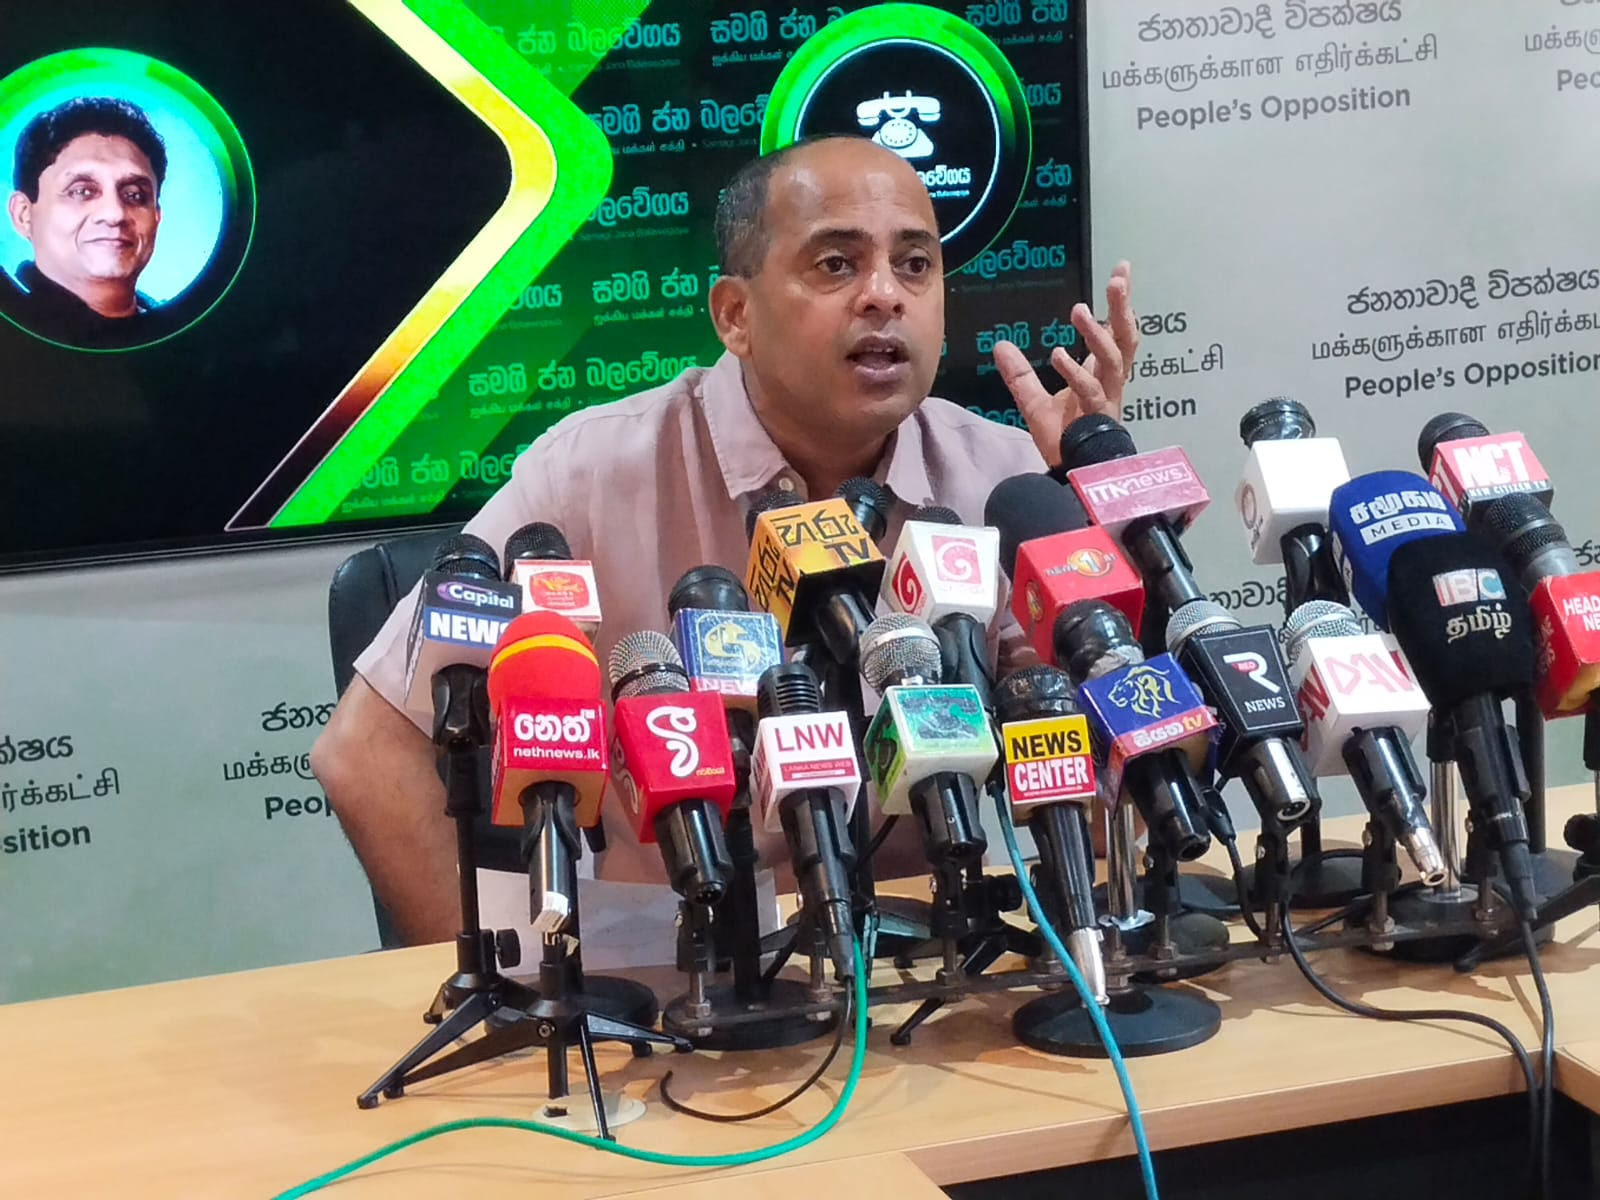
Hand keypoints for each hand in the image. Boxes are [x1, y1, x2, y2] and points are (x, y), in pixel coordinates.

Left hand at [992, 260, 1140, 467]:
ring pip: (1114, 360)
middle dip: (1123, 308)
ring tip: (1080, 311)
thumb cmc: (1062, 439)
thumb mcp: (1034, 400)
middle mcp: (1111, 384)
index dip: (1120, 303)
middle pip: (1126, 339)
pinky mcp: (1098, 418)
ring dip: (1097, 335)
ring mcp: (1107, 400)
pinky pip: (1090, 390)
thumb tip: (1000, 344)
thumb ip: (1020, 373)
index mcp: (1102, 375)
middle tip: (1117, 279)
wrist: (1070, 475)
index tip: (1121, 270)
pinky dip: (1076, 371)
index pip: (1116, 332)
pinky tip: (1058, 355)